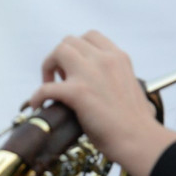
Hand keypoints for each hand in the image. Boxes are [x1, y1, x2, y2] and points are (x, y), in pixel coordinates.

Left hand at [23, 30, 175, 175]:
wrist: (139, 138)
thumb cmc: (136, 122)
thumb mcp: (131, 85)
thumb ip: (116, 78)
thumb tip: (108, 87)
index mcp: (118, 57)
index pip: (90, 37)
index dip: (77, 50)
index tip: (74, 67)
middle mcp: (104, 59)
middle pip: (69, 42)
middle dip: (60, 58)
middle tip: (60, 78)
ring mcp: (90, 73)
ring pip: (57, 52)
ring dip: (48, 68)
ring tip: (49, 85)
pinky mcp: (77, 92)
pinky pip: (46, 88)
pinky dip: (37, 96)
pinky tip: (37, 105)